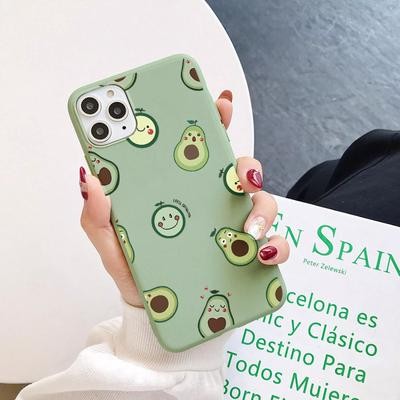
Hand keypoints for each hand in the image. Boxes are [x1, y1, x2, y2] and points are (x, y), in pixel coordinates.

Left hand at [79, 90, 289, 306]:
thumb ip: (98, 217)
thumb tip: (93, 181)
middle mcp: (212, 205)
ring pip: (263, 202)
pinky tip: (261, 254)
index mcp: (182, 192)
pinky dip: (276, 245)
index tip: (222, 103)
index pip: (201, 151)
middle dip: (247, 164)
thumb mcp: (112, 244)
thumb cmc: (137, 274)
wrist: (155, 315)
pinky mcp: (247, 257)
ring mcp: (233, 229)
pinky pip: (273, 245)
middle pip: (239, 170)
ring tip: (248, 229)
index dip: (215, 122)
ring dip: (263, 209)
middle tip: (240, 174)